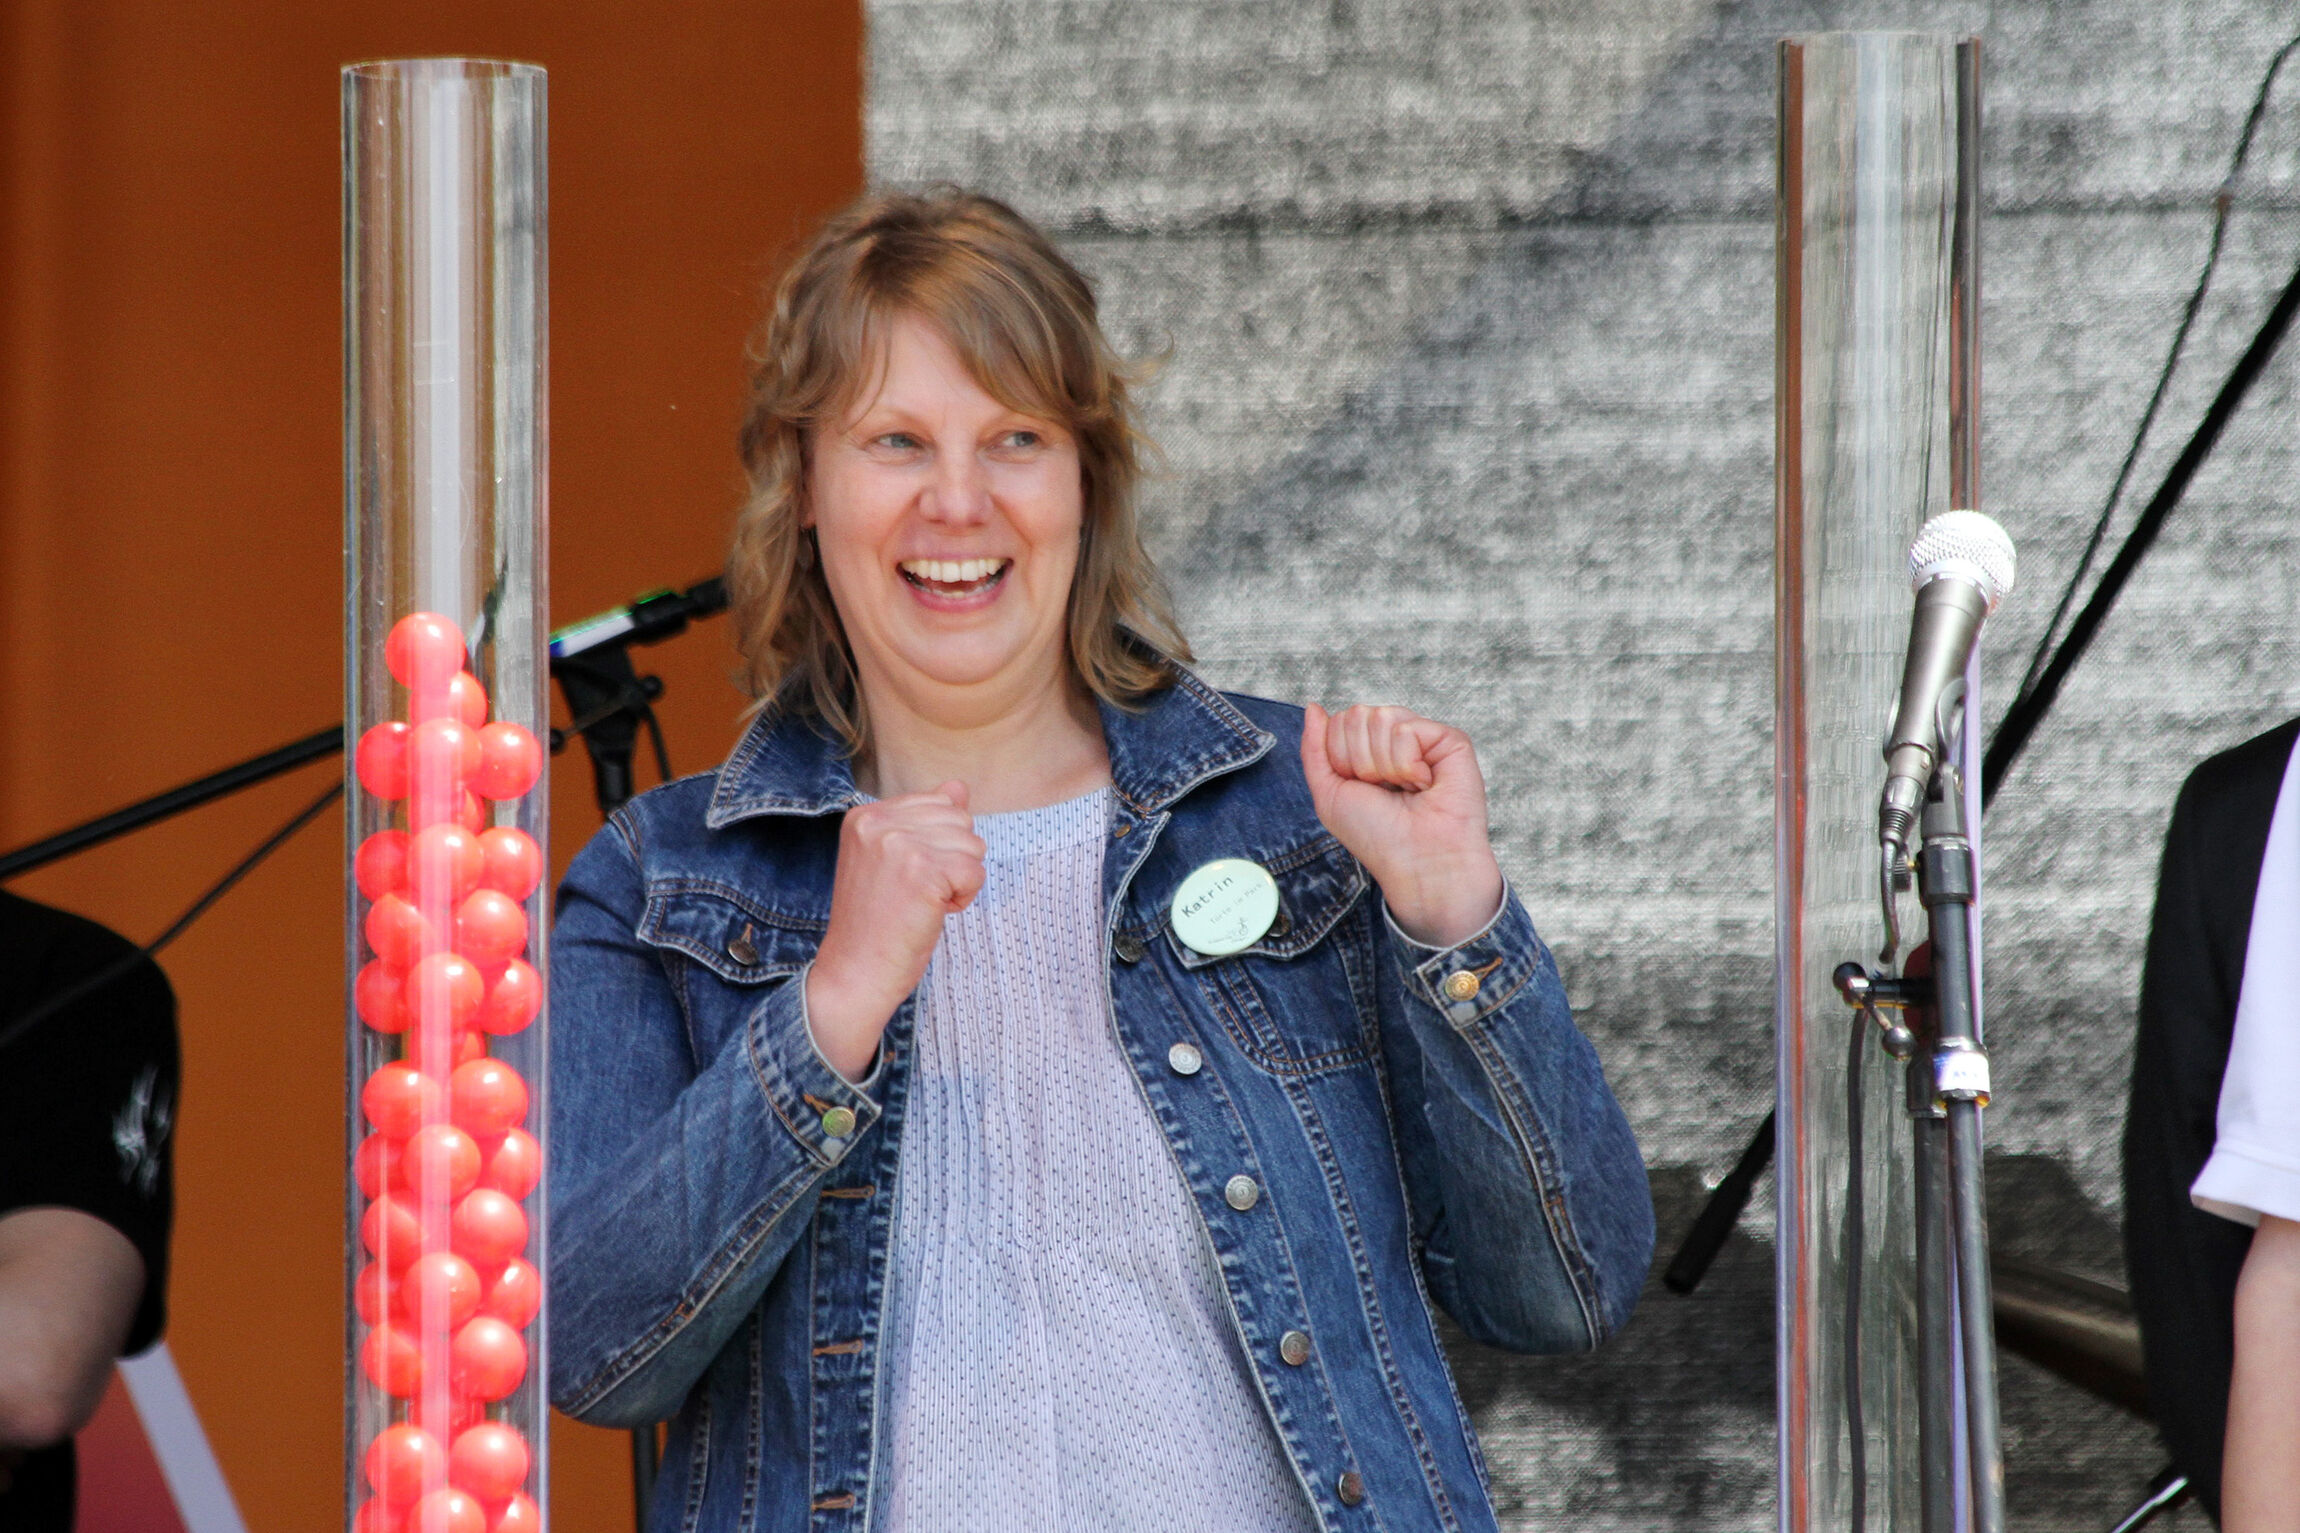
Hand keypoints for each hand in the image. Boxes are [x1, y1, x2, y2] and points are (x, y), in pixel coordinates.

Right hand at [806, 782, 984, 1078]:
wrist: (854, 973)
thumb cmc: (876, 923)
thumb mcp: (894, 860)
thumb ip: (924, 820)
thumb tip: (959, 786)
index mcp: (865, 815)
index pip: (939, 803)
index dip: (937, 845)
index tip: (906, 876)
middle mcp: (878, 822)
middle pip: (960, 821)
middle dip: (952, 860)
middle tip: (915, 893)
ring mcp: (898, 844)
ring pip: (972, 845)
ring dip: (958, 880)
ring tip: (922, 903)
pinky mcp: (921, 871)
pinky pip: (976, 872)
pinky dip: (963, 898)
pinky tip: (933, 912)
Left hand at [1301, 704, 1503, 948]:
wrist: (1417, 861)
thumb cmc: (1378, 836)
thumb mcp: (1329, 794)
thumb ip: (1315, 749)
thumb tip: (1314, 708)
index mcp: (1369, 750)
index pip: (1339, 722)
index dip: (1341, 759)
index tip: (1362, 789)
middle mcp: (1396, 739)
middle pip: (1356, 715)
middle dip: (1360, 761)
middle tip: (1385, 791)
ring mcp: (1424, 737)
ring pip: (1380, 718)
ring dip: (1384, 766)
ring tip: (1406, 789)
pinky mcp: (1450, 740)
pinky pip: (1407, 729)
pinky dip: (1407, 764)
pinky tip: (1424, 784)